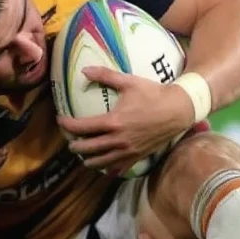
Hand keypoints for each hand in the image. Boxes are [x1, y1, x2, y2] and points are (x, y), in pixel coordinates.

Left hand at [58, 66, 193, 172]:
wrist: (178, 110)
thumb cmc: (153, 94)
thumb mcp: (129, 81)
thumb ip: (105, 75)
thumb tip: (84, 70)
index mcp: (113, 122)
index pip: (82, 127)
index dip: (67, 125)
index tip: (61, 120)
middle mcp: (118, 140)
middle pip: (88, 148)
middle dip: (75, 146)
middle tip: (70, 141)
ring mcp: (128, 151)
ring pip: (101, 162)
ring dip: (88, 160)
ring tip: (83, 156)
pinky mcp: (138, 156)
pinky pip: (119, 168)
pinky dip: (109, 168)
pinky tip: (105, 167)